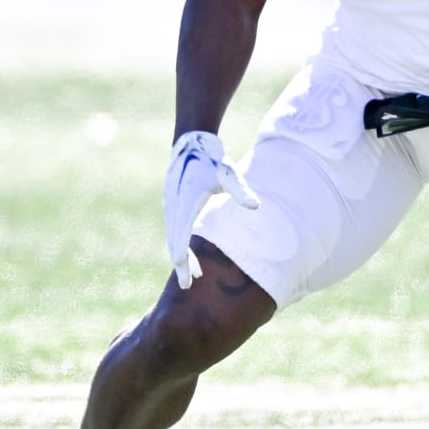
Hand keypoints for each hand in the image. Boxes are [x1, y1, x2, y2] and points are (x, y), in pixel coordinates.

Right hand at [161, 131, 256, 287]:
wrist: (192, 142)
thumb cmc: (212, 158)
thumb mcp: (229, 174)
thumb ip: (241, 191)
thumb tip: (256, 206)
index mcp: (186, 204)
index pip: (180, 240)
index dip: (183, 262)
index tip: (186, 281)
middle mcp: (174, 208)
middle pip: (174, 243)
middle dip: (181, 265)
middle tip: (187, 286)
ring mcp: (171, 206)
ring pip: (173, 237)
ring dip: (182, 255)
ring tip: (195, 274)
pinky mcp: (173, 203)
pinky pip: (175, 229)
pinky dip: (180, 244)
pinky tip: (191, 252)